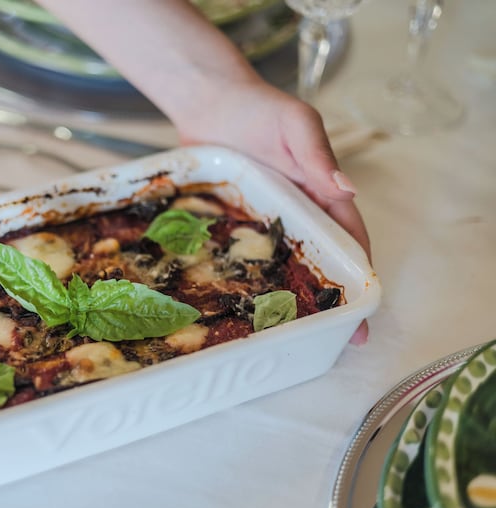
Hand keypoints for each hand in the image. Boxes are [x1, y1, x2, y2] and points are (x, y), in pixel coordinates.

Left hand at [171, 78, 370, 343]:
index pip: (349, 240)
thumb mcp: (296, 124)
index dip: (359, 277)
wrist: (208, 102)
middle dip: (328, 299)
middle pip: (320, 260)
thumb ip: (317, 155)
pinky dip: (248, 277)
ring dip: (288, 295)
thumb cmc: (259, 108)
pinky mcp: (236, 220)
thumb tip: (346, 189)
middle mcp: (298, 210)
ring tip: (287, 333)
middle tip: (331, 341)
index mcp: (322, 192)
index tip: (362, 314)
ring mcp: (266, 218)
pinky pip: (243, 253)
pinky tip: (240, 303)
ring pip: (282, 263)